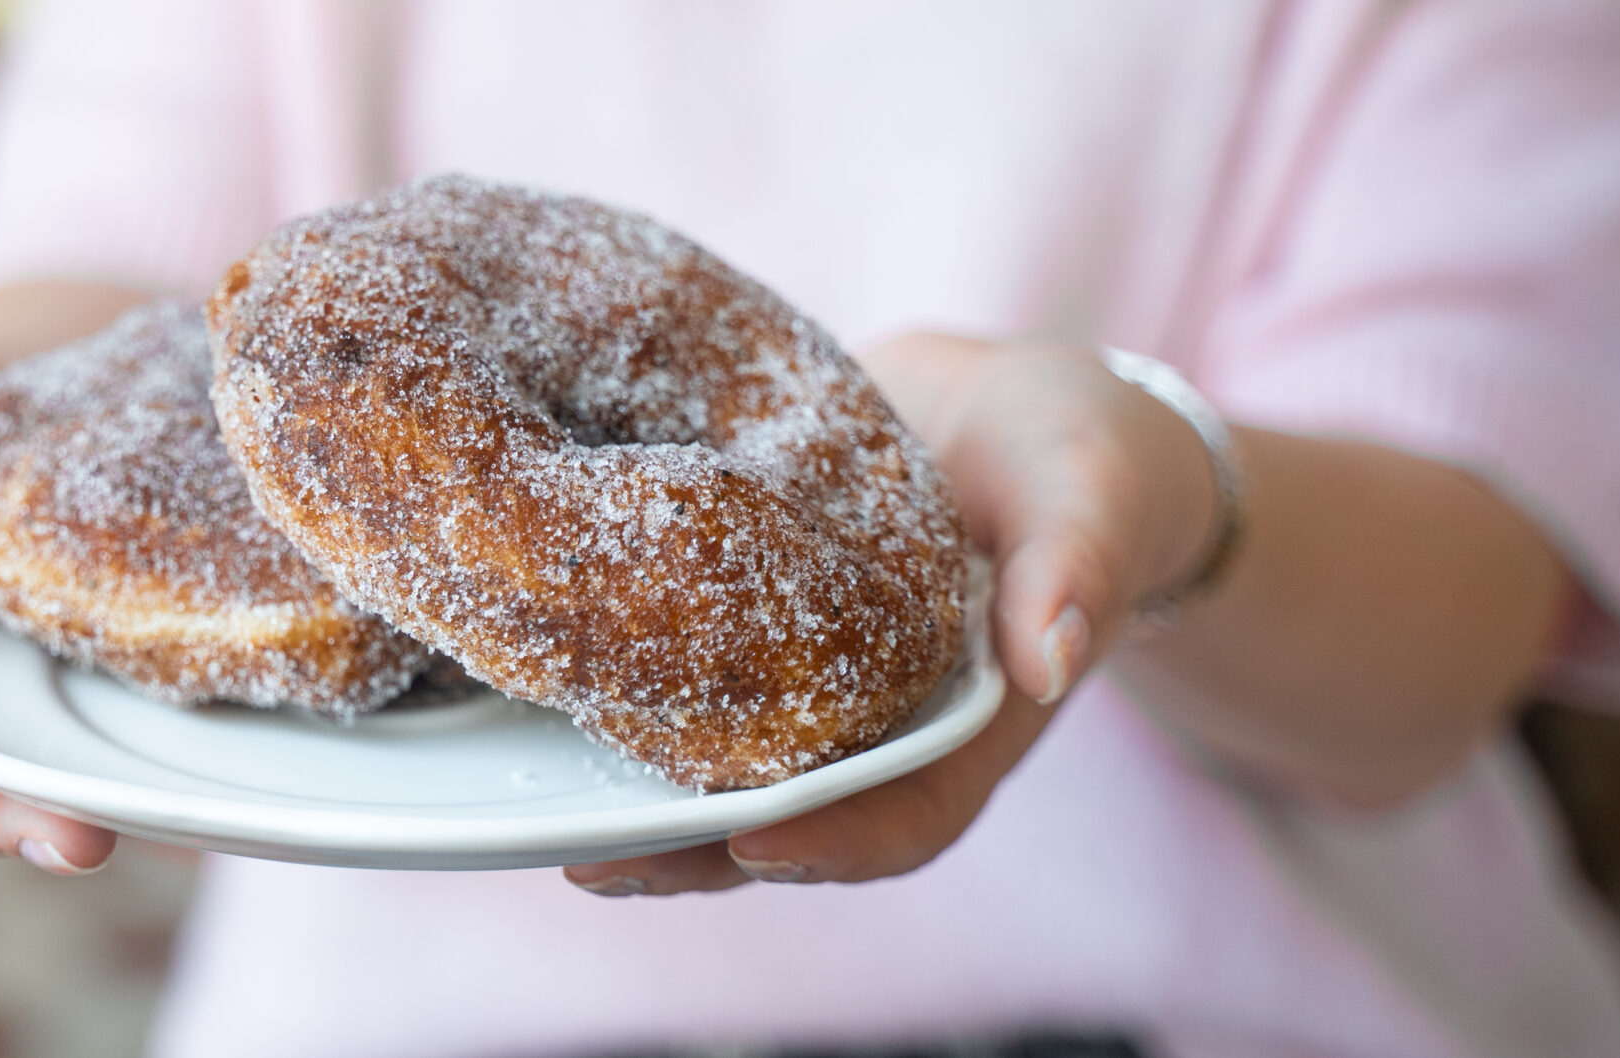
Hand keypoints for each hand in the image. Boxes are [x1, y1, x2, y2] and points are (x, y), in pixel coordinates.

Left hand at [564, 333, 1219, 893]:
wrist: (1001, 410)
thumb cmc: (1070, 458)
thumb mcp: (1086, 493)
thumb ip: (1076, 567)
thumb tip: (1052, 657)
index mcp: (967, 727)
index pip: (903, 817)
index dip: (830, 843)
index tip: (752, 842)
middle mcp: (877, 730)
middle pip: (785, 822)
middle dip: (692, 852)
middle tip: (594, 861)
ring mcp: (811, 696)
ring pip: (720, 776)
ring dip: (636, 805)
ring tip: (535, 815)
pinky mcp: (754, 640)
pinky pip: (688, 696)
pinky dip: (620, 708)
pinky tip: (533, 696)